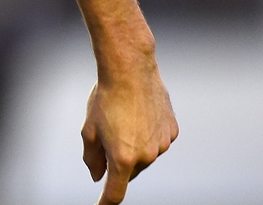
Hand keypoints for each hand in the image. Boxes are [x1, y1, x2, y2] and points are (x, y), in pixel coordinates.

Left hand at [81, 61, 177, 203]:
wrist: (130, 71)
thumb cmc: (107, 98)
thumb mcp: (89, 129)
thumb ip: (93, 158)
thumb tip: (97, 175)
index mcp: (123, 158)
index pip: (115, 191)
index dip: (106, 201)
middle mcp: (146, 156)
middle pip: (130, 171)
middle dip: (119, 161)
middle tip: (108, 135)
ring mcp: (162, 144)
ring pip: (146, 156)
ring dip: (135, 146)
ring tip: (124, 119)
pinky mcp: (172, 131)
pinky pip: (158, 141)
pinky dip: (148, 135)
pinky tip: (139, 115)